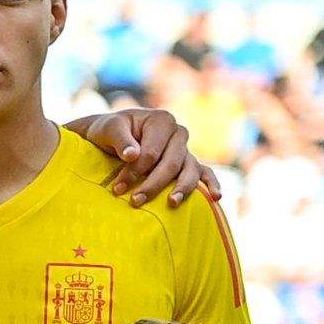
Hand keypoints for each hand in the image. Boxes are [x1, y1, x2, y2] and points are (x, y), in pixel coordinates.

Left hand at [87, 103, 214, 207]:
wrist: (110, 136)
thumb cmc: (108, 131)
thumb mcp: (107, 129)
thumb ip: (120, 140)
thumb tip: (133, 155)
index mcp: (161, 120)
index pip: (152, 152)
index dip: (136, 171)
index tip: (118, 188)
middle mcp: (178, 133)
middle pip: (171, 163)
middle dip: (153, 184)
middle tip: (135, 201)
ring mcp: (185, 148)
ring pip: (189, 170)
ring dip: (181, 188)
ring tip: (172, 203)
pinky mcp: (188, 162)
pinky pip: (204, 172)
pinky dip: (211, 183)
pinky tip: (216, 196)